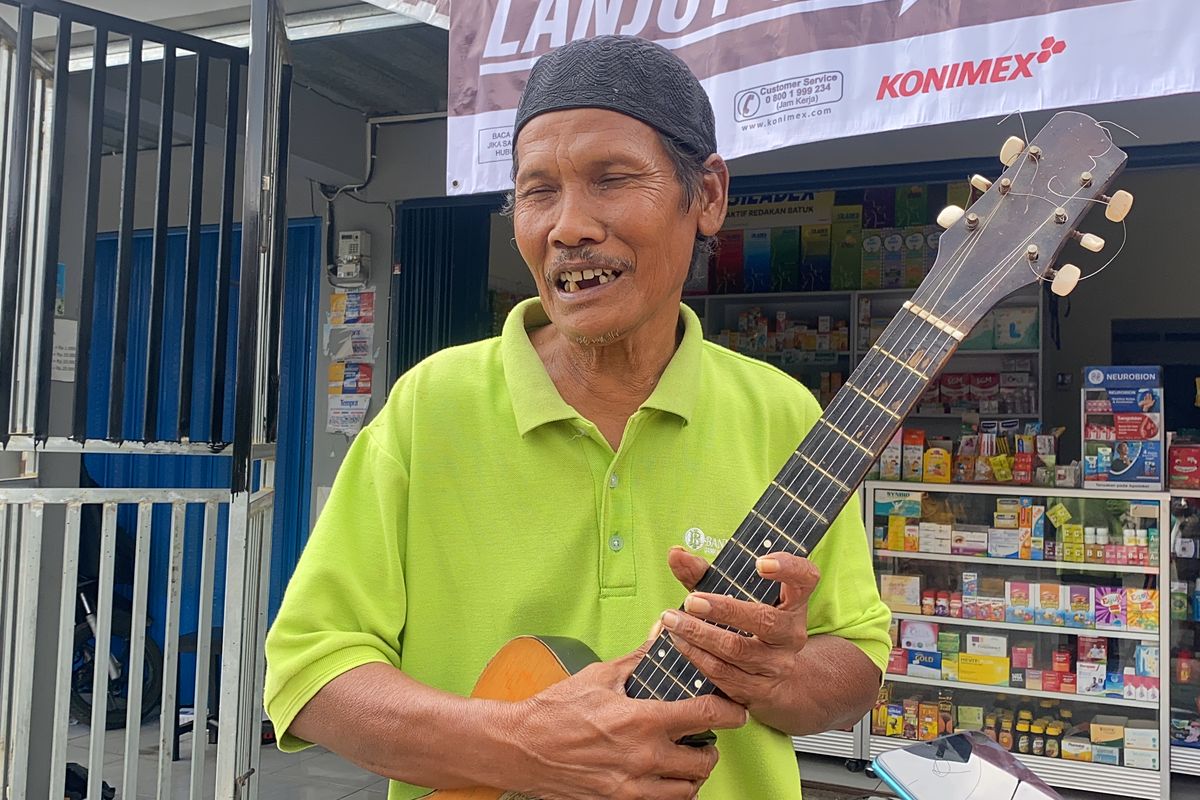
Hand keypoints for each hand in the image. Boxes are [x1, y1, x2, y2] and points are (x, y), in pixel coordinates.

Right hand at [507, 638, 746, 799]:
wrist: (521, 747)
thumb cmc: (556, 709)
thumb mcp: (600, 675)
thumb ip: (638, 659)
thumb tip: (661, 632)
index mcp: (643, 719)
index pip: (706, 716)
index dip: (729, 712)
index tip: (735, 710)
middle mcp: (643, 756)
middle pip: (704, 761)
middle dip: (711, 748)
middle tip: (705, 737)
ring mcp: (632, 786)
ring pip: (688, 789)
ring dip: (693, 774)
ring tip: (685, 759)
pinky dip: (671, 793)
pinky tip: (663, 779)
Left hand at [661, 547, 820, 712]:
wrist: (771, 678)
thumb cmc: (745, 622)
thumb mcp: (732, 594)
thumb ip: (703, 573)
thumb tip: (676, 554)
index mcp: (794, 602)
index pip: (805, 578)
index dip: (788, 568)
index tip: (760, 563)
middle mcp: (792, 633)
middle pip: (764, 620)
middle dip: (723, 610)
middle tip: (691, 600)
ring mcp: (778, 664)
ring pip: (738, 650)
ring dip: (699, 634)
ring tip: (673, 621)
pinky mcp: (759, 690)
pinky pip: (725, 674)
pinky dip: (697, 656)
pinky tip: (679, 643)